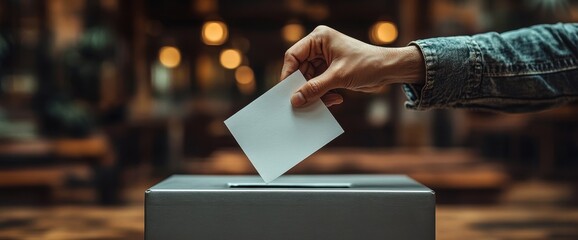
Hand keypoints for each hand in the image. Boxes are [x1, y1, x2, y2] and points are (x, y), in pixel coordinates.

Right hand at [281, 25, 424, 106]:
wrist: (389, 70)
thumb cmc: (367, 64)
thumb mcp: (338, 77)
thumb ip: (314, 88)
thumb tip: (295, 100)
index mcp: (319, 38)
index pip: (293, 55)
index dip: (288, 74)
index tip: (287, 91)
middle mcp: (319, 47)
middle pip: (299, 70)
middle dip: (303, 87)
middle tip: (302, 102)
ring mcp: (324, 60)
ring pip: (308, 80)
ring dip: (315, 93)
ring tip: (325, 102)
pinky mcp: (330, 71)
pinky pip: (318, 85)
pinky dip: (323, 94)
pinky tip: (335, 100)